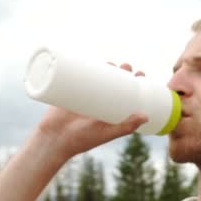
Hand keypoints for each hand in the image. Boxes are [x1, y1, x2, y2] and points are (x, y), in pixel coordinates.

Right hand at [34, 63, 148, 158]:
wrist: (54, 139)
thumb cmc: (82, 140)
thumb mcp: (106, 133)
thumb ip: (125, 127)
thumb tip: (146, 116)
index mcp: (109, 112)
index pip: (126, 94)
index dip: (134, 83)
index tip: (141, 75)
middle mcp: (99, 102)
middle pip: (113, 82)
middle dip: (122, 72)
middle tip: (127, 66)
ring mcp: (84, 95)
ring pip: (98, 77)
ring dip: (106, 66)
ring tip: (112, 62)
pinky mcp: (70, 91)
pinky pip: (78, 76)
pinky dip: (84, 67)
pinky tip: (91, 59)